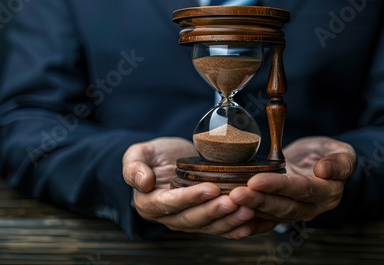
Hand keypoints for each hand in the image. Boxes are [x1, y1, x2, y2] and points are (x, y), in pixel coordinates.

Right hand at [122, 137, 254, 238]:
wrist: (170, 160)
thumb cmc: (154, 156)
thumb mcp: (137, 154)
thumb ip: (134, 167)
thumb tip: (143, 183)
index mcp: (150, 203)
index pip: (171, 203)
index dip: (191, 198)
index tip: (210, 188)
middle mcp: (169, 217)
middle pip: (193, 218)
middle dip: (215, 211)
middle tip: (234, 201)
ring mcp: (188, 221)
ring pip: (209, 226)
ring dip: (229, 220)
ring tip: (247, 210)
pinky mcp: (205, 220)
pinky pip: (220, 228)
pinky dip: (235, 228)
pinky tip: (250, 224)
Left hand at [229, 136, 355, 228]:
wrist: (318, 163)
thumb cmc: (328, 155)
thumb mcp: (343, 152)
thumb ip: (339, 161)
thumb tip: (324, 170)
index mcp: (327, 192)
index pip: (301, 190)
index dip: (278, 186)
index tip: (256, 181)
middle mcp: (311, 207)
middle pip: (283, 206)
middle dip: (258, 201)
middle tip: (236, 194)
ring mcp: (294, 213)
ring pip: (271, 214)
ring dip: (249, 208)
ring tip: (229, 199)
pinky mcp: (280, 214)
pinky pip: (264, 221)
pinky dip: (248, 221)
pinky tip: (232, 216)